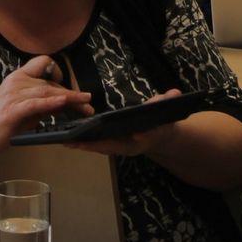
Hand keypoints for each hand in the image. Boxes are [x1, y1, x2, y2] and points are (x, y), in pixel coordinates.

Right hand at [0, 56, 92, 155]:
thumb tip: (63, 102)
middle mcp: (16, 82)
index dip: (58, 71)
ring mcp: (13, 95)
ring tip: (85, 105)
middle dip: (72, 94)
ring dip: (69, 98)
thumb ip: (41, 103)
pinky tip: (63, 103)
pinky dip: (50, 103)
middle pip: (50, 82)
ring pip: (47, 91)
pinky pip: (35, 103)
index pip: (42, 62)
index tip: (68, 85)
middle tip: (87, 104)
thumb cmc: (0, 123)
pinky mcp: (12, 110)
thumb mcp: (23, 108)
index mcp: (17, 77)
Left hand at [67, 87, 185, 158]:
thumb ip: (168, 102)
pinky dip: (85, 142)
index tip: (108, 138)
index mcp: (144, 139)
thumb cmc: (163, 121)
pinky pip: (97, 144)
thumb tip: (174, 93)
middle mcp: (130, 147)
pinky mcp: (113, 145)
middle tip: (74, 141)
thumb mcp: (168, 111)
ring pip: (101, 147)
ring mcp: (120, 147)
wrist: (161, 134)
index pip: (133, 139)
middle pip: (111, 146)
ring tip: (66, 140)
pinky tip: (70, 138)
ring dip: (84, 144)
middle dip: (93, 145)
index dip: (118, 139)